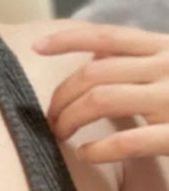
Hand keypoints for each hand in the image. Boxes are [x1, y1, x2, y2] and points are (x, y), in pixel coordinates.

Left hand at [31, 21, 168, 161]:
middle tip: (49, 117)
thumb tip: (95, 52)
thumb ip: (140, 57)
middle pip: (94, 73)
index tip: (36, 47)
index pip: (107, 36)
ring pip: (101, 100)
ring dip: (70, 118)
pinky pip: (127, 141)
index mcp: (165, 47)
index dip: (67, 39)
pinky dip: (99, 149)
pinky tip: (85, 154)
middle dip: (61, 95)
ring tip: (60, 134)